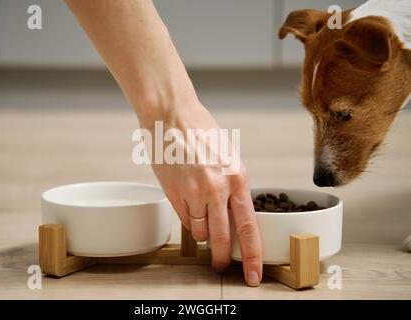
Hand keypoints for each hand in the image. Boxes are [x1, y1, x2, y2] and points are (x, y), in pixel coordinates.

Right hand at [140, 98, 262, 286]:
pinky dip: (188, 219)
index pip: (248, 226)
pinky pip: (183, 219)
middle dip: (222, 256)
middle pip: (222, 237)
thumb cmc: (201, 131)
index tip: (253, 273)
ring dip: (203, 232)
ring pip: (200, 231)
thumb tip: (232, 212)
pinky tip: (189, 207)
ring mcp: (193, 192)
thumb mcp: (228, 156)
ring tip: (201, 215)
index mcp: (238, 177)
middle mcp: (217, 188)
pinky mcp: (173, 192)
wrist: (171, 114)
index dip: (252, 255)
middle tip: (220, 265)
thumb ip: (232, 185)